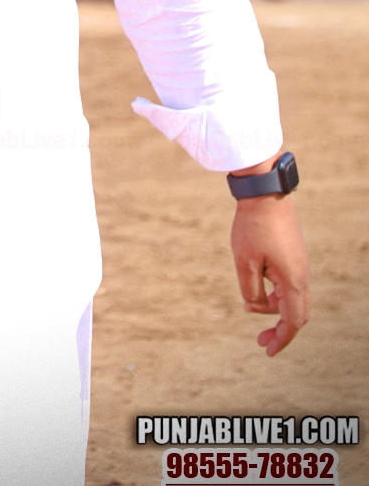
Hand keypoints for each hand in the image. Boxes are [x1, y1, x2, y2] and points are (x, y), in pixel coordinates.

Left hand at [231, 194, 309, 355]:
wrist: (264, 193)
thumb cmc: (252, 227)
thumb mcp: (244, 262)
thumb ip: (250, 291)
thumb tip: (255, 305)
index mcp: (292, 281)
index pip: (293, 322)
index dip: (282, 339)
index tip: (268, 352)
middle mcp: (302, 274)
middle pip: (297, 314)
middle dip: (280, 330)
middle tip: (261, 342)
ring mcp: (300, 263)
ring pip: (292, 298)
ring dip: (273, 309)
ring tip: (249, 308)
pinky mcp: (294, 254)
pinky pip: (289, 283)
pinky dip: (275, 294)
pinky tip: (256, 289)